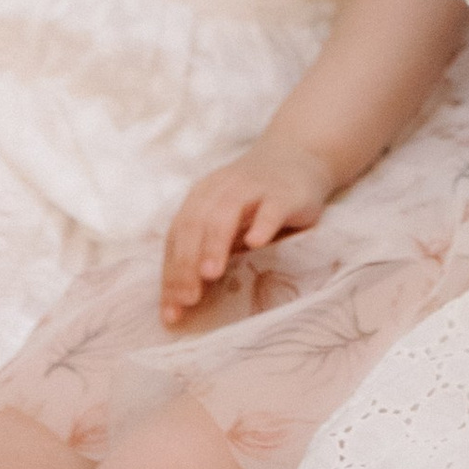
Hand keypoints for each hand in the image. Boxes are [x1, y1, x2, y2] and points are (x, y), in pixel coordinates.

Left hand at [159, 136, 339, 325]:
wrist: (297, 156)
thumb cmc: (255, 201)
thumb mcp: (226, 222)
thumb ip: (206, 251)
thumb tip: (181, 302)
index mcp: (201, 198)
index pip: (178, 236)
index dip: (172, 274)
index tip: (172, 312)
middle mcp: (222, 189)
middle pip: (196, 224)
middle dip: (187, 263)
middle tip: (188, 299)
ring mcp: (254, 188)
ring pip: (227, 212)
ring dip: (215, 244)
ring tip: (210, 275)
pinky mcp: (285, 193)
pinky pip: (271, 208)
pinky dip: (262, 224)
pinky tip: (256, 243)